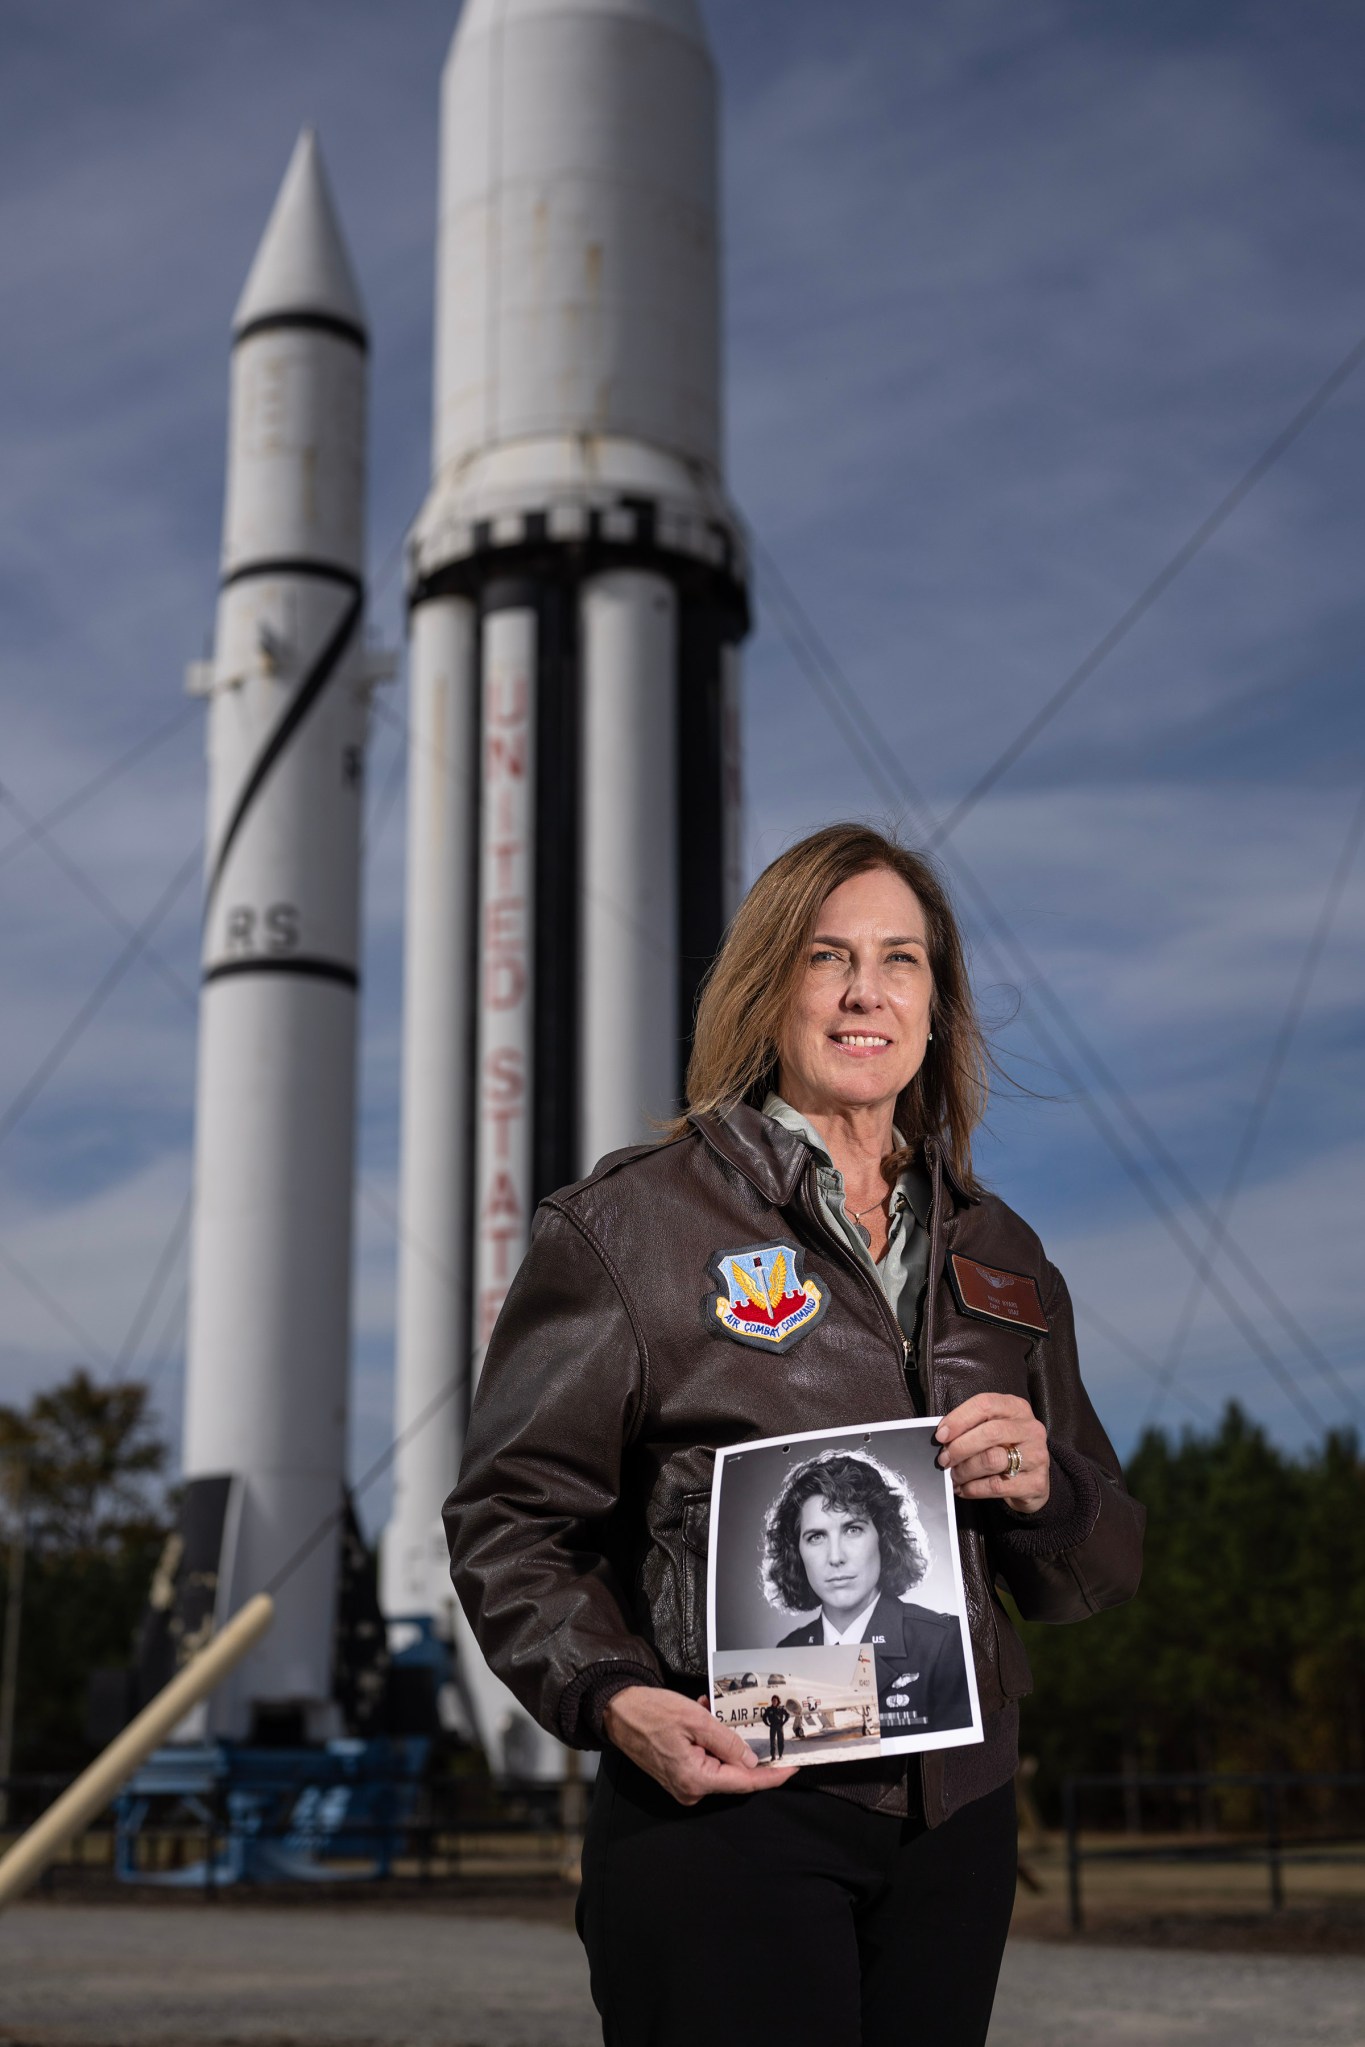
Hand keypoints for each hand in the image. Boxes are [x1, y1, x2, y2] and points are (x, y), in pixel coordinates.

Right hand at [601, 1687, 796, 1804]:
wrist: (616, 1710)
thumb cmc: (650, 1712)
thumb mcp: (695, 1720)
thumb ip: (726, 1741)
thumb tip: (750, 1759)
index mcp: (695, 1780)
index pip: (744, 1782)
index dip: (771, 1776)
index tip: (792, 1768)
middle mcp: (689, 1790)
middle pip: (732, 1774)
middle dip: (741, 1747)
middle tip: (745, 1719)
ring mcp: (682, 1785)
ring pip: (718, 1764)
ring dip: (721, 1739)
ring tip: (709, 1712)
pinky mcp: (677, 1775)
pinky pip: (704, 1761)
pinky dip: (708, 1741)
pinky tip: (702, 1717)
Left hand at [935, 1392, 1049, 1513]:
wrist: (1032, 1482)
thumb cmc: (1006, 1450)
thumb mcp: (993, 1430)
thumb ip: (972, 1427)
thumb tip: (943, 1437)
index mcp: (1016, 1408)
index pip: (985, 1404)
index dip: (959, 1419)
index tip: (941, 1435)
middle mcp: (1030, 1429)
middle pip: (990, 1432)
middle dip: (960, 1447)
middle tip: (944, 1459)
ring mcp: (1036, 1456)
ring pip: (991, 1459)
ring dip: (965, 1470)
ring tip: (953, 1476)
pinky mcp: (1035, 1483)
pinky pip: (996, 1486)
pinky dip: (973, 1488)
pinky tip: (964, 1488)